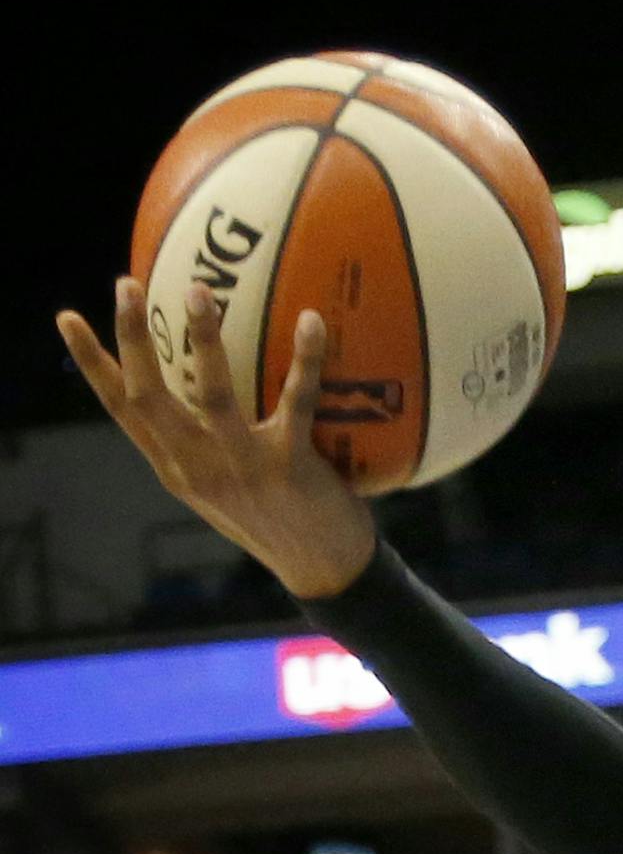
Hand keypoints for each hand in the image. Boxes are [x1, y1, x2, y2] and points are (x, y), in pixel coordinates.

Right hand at [56, 279, 378, 599]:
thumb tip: (199, 381)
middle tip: (124, 284)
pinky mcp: (288, 466)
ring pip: (210, 394)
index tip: (67, 318)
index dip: (92, 363)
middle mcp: (196, 467)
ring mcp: (240, 467)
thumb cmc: (277, 517)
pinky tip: (311, 320)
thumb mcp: (223, 484)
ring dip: (203, 339)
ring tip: (199, 292)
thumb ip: (203, 442)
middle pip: (148, 396)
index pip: (121, 409)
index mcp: (176, 468)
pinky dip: (306, 358)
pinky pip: (296, 401)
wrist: (324, 569)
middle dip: (130, 339)